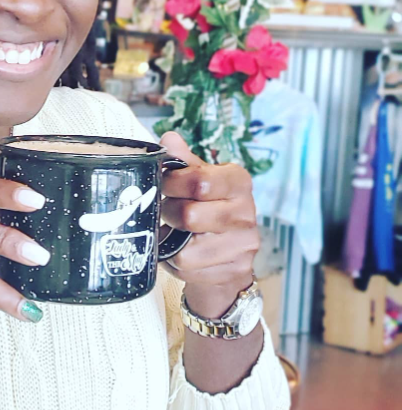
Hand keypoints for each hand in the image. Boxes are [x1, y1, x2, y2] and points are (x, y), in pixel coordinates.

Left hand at [159, 132, 258, 318]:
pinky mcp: (236, 270)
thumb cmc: (207, 208)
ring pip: (187, 249)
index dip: (172, 183)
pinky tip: (181, 251)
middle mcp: (247, 212)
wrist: (226, 254)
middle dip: (169, 214)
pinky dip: (175, 262)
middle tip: (167, 212)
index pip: (200, 180)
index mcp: (238, 181)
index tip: (163, 185)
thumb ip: (183, 161)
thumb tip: (168, 139)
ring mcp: (244, 244)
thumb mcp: (198, 179)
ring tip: (174, 233)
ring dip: (171, 242)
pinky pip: (189, 269)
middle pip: (190, 215)